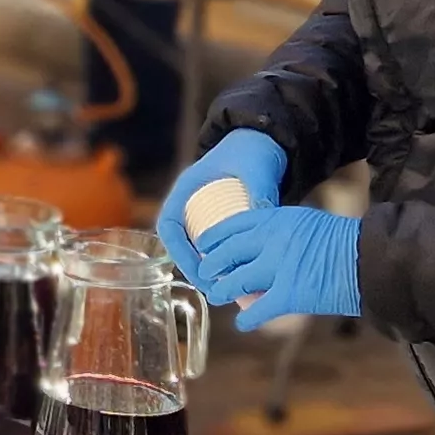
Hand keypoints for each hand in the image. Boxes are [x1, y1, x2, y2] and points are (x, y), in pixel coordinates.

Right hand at [157, 129, 289, 287]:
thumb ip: (260, 188)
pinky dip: (226, 265)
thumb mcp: (255, 166)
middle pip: (181, 243)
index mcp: (187, 188)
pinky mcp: (222, 224)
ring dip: (210, 271)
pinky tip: (242, 280)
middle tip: (214, 289)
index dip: (177, 250)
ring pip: (198, 250)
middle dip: (194, 269)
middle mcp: (192, 204)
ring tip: (229, 291)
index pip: (168, 224)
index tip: (196, 269)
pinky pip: (217, 248)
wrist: (267, 142)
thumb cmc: (254, 149)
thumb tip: (264, 216)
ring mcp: (206, 215)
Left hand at [191, 204, 362, 331]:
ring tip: (217, 296)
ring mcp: (277, 268)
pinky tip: (242, 323)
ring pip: (236, 282)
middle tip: (206, 273)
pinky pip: (258, 310)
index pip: (232, 226)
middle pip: (227, 254)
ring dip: (223, 291)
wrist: (367, 259)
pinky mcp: (288, 295)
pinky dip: (247, 319)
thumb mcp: (305, 221)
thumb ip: (280, 230)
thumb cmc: (343, 240)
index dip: (214, 238)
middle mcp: (271, 241)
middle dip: (212, 265)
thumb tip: (262, 245)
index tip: (203, 245)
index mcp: (275, 219)